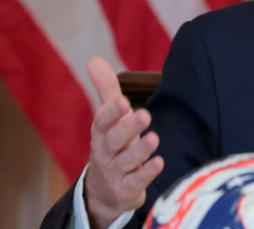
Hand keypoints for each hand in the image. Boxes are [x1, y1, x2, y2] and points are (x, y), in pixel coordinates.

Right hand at [84, 57, 163, 228]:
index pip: (102, 121)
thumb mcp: (108, 119)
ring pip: (125, 161)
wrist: (103, 192)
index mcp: (101, 132)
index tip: (122, 101)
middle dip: (128, 127)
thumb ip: (106, 90)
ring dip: (140, 150)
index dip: (111, 112)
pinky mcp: (126, 189)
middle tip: (144, 115)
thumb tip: (94, 59)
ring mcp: (114, 172)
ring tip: (154, 138)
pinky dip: (147, 173)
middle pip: (114, 140)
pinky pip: (135, 181)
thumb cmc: (112, 146)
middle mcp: (105, 152)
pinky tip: (160, 162)